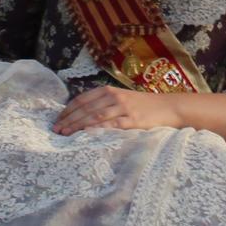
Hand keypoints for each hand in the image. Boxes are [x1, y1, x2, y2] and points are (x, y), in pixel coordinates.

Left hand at [52, 85, 180, 135]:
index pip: (82, 100)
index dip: (68, 110)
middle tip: (56, 130)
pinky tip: (87, 134)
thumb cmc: (144, 106)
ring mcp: (124, 108)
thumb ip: (104, 104)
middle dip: (69, 120)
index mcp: (109, 91)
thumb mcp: (122, 98)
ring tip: (65, 134)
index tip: (57, 120)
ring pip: (95, 117)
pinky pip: (112, 125)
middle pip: (85, 109)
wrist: (169, 107)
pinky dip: (98, 129)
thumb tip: (82, 114)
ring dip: (78, 126)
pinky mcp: (133, 121)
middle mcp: (114, 97)